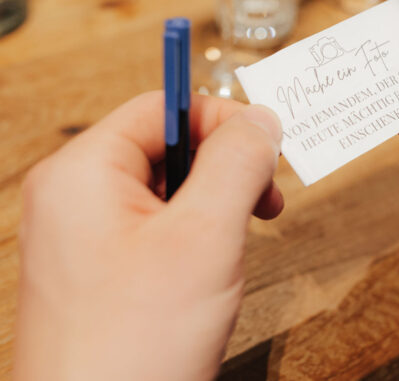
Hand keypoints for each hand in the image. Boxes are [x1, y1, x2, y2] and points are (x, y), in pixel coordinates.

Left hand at [14, 92, 282, 380]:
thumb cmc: (134, 346)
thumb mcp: (206, 236)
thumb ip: (237, 163)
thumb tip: (261, 119)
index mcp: (82, 173)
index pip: (162, 108)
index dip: (222, 121)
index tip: (266, 152)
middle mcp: (75, 198)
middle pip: (166, 146)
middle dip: (225, 168)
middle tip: (264, 203)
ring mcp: (83, 237)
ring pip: (167, 190)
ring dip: (215, 204)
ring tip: (239, 242)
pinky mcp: (100, 271)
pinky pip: (156, 228)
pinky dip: (196, 235)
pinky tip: (213, 268)